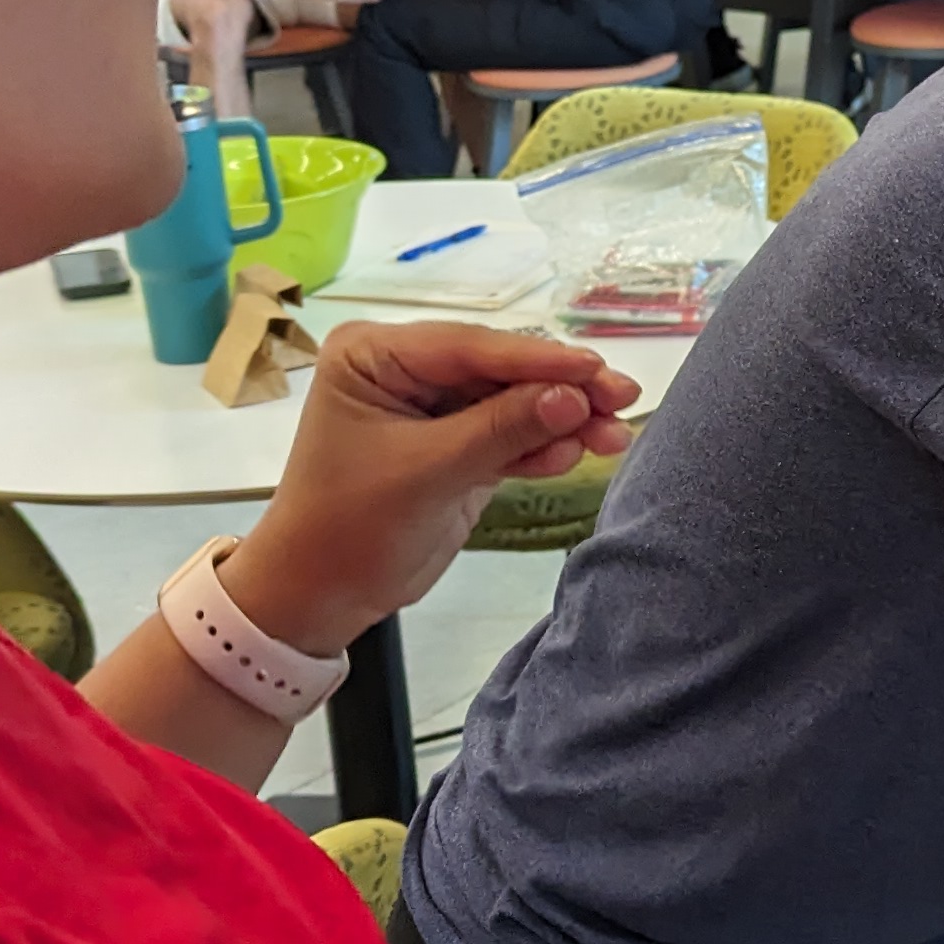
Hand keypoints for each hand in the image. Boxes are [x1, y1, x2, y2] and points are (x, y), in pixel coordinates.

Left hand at [215, 323, 642, 655]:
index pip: (470, 347)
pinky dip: (544, 446)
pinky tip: (579, 453)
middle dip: (561, 389)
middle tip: (623, 400)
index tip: (597, 369)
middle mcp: (406, 370)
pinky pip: (511, 435)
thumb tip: (575, 397)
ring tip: (615, 437)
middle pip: (500, 370)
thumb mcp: (427, 473)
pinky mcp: (458, 446)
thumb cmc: (350, 526)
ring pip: (514, 402)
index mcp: (374, 354)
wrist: (320, 595)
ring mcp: (435, 408)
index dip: (538, 359)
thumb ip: (502, 430)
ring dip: (564, 420)